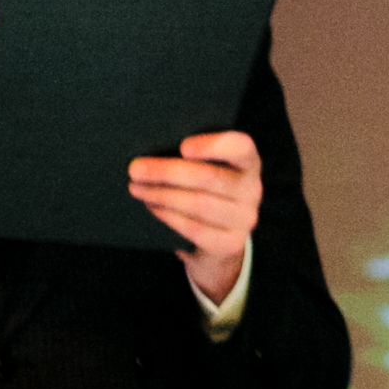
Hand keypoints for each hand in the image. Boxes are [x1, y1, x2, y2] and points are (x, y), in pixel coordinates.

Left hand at [128, 129, 261, 303]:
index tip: (183, 146)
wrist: (216, 239)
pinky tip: (152, 207)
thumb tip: (154, 149)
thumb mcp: (208, 170)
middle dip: (167, 172)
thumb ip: (192, 159)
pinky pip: (194, 229)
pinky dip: (168, 217)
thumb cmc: (205, 192)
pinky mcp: (230, 243)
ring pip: (198, 204)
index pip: (241, 147)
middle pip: (210, 178)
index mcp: (249, 163)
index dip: (214, 146)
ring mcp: (244, 219)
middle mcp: (252, 190)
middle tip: (135, 169)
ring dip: (161, 195)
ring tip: (136, 188)